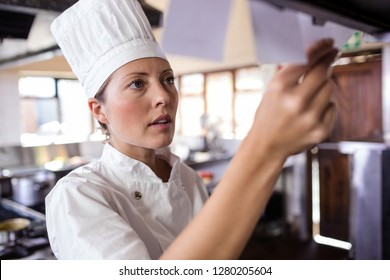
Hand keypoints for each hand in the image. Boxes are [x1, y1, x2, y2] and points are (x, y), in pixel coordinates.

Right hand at [249, 39, 337, 158]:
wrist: (266, 146)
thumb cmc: (268, 116)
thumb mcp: (271, 91)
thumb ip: (291, 74)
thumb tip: (315, 55)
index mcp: (279, 88)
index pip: (306, 60)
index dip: (320, 49)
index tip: (328, 44)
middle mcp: (295, 101)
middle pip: (322, 72)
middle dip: (329, 61)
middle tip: (332, 55)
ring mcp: (310, 117)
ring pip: (330, 88)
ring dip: (325, 85)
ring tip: (313, 92)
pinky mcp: (320, 130)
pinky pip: (332, 106)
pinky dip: (325, 105)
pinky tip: (313, 111)